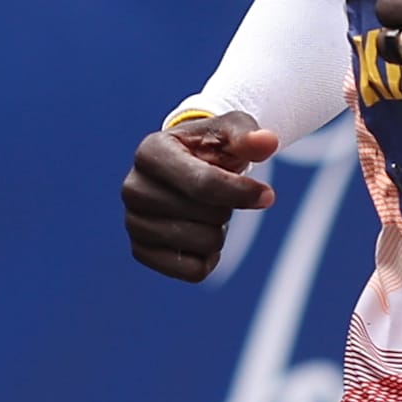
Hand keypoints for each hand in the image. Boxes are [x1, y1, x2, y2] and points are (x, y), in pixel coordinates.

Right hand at [121, 111, 276, 281]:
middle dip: (228, 207)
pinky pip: (192, 271)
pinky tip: (202, 235)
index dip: (241, 192)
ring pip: (203, 244)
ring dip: (220, 230)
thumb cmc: (211, 146)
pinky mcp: (140, 251)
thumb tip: (268, 142)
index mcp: (151, 153)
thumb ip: (248, 135)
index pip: (203, 184)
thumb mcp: (231, 130)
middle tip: (220, 194)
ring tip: (208, 210)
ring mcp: (133, 222)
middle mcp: (134, 188)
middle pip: (208, 216)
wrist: (188, 165)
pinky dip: (209, 258)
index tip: (267, 195)